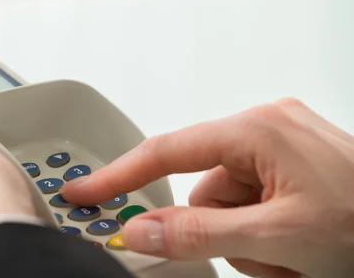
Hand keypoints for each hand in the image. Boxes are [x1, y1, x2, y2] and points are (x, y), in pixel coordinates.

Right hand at [60, 98, 353, 277]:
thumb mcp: (279, 238)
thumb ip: (200, 234)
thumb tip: (140, 229)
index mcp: (257, 128)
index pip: (166, 150)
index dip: (119, 176)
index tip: (84, 192)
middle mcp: (264, 126)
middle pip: (202, 188)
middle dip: (223, 232)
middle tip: (264, 258)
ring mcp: (280, 144)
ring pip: (227, 202)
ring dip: (247, 239)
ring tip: (295, 258)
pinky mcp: (291, 164)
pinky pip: (251, 201)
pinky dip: (264, 233)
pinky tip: (301, 248)